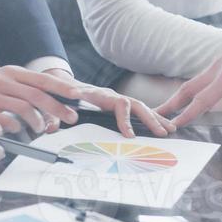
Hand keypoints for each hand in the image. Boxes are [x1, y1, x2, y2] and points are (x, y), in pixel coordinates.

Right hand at [0, 65, 83, 133]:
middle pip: (37, 95)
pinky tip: (18, 131)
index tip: (77, 95)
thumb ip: (23, 88)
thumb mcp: (2, 78)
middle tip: (70, 119)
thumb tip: (50, 101)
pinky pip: (6, 123)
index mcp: (11, 72)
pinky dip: (16, 128)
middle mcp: (4, 82)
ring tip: (42, 128)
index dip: (62, 88)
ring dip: (38, 121)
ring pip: (24, 109)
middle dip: (57, 108)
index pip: (42, 79)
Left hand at [47, 70, 175, 137]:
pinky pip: (140, 111)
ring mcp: (118, 100)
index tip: (128, 135)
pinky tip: (166, 126)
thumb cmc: (61, 96)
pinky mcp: (120, 106)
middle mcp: (111, 96)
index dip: (124, 119)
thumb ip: (53, 116)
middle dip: (150, 119)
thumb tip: (51, 127)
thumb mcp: (55, 105)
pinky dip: (154, 118)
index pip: (117, 104)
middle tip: (161, 132)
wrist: (63, 86)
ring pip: (141, 108)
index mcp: (98, 95)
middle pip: (135, 105)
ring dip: (156, 118)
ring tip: (170, 129)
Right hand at [161, 26, 221, 127]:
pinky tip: (193, 93)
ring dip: (179, 96)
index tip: (173, 125)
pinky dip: (192, 88)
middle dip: (171, 105)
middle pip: (187, 90)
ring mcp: (218, 65)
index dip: (187, 114)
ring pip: (192, 83)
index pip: (202, 100)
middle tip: (154, 116)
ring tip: (167, 107)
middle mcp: (217, 70)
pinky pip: (201, 77)